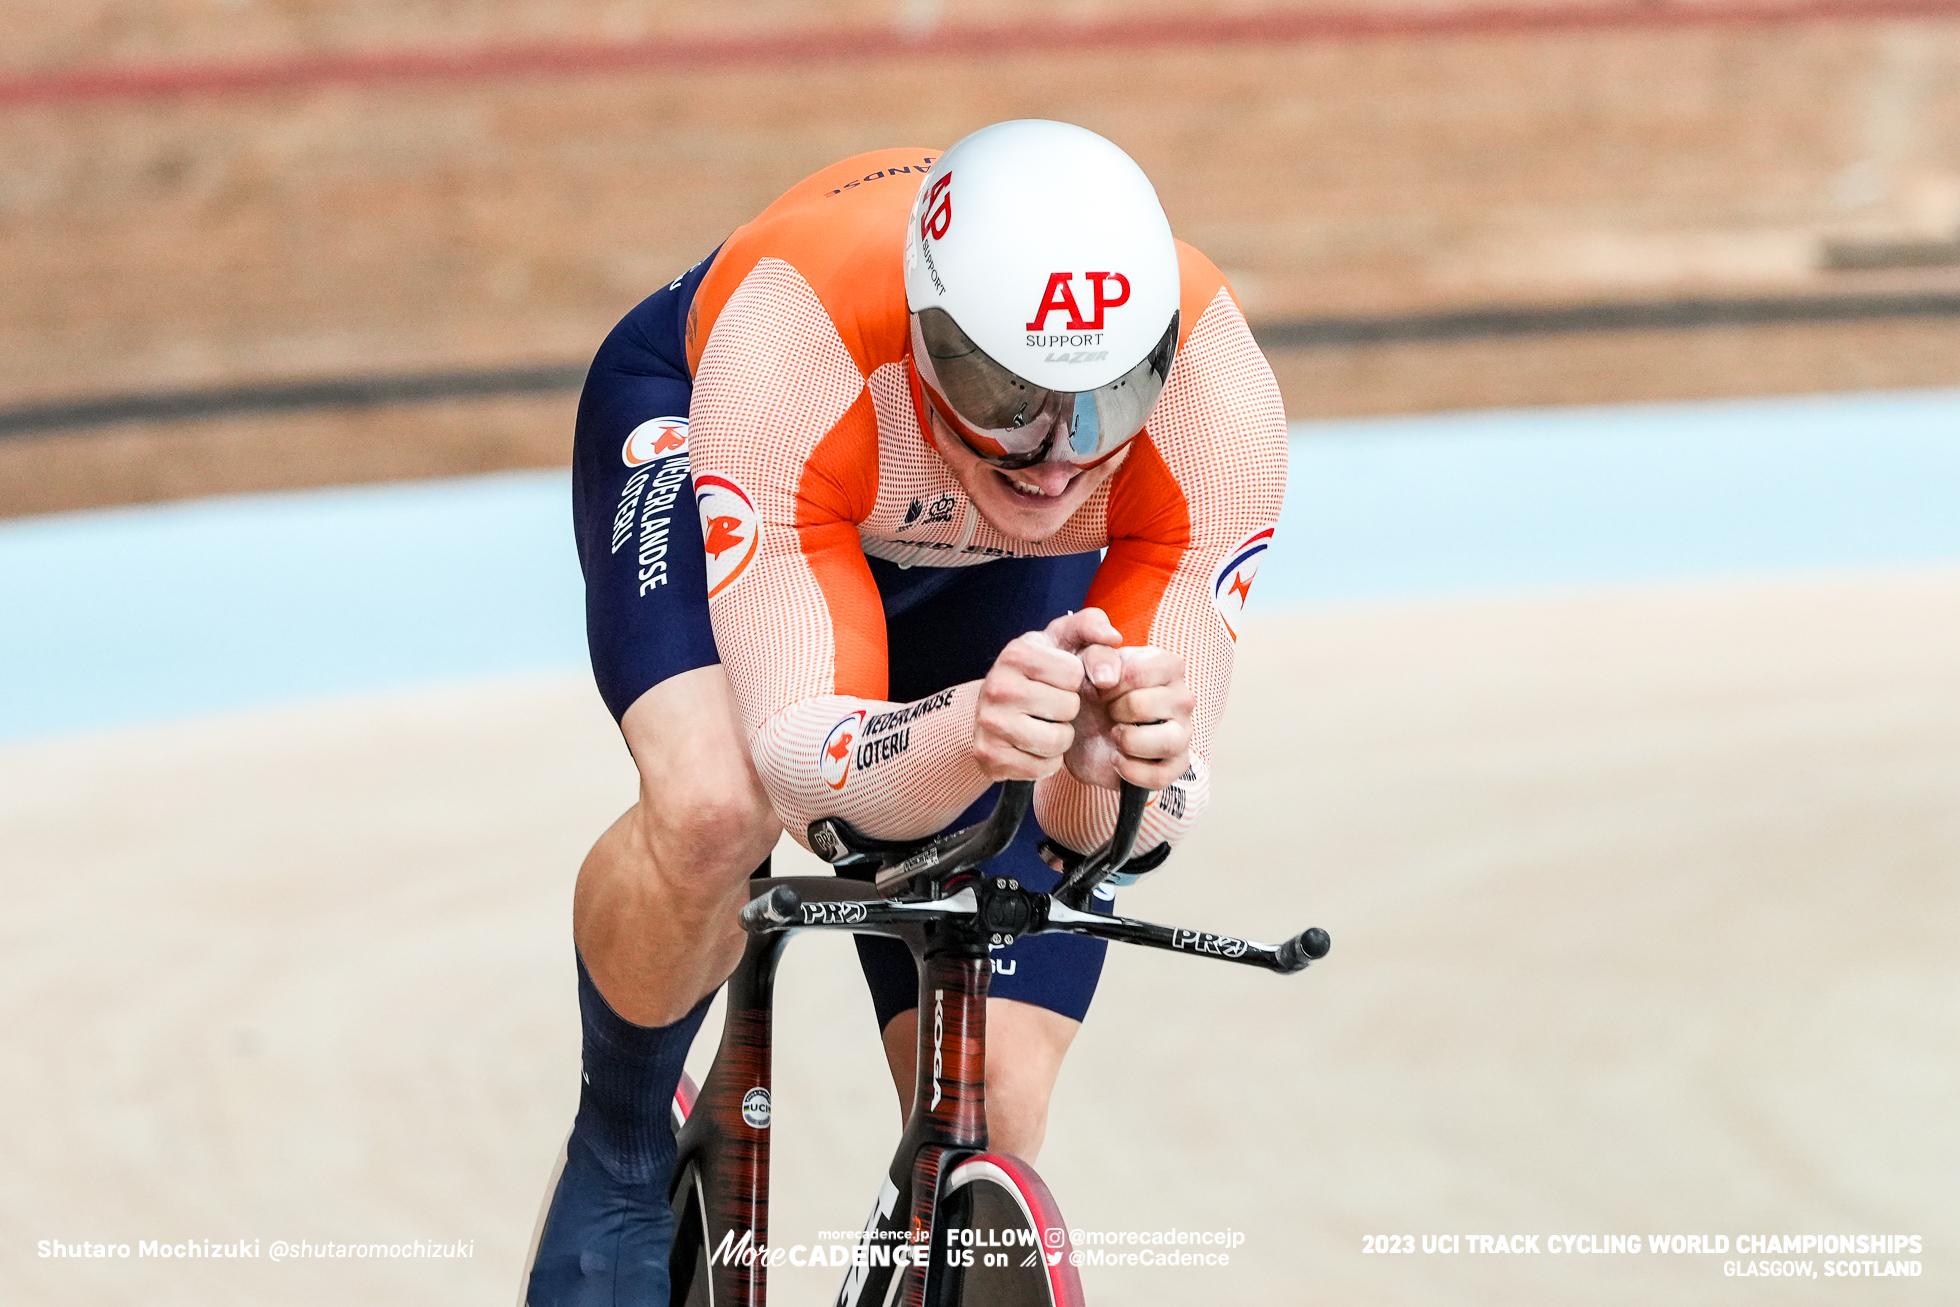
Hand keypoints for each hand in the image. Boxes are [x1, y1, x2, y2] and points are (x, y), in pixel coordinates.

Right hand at [971, 610, 1124, 781]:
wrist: (995, 708)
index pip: (1074, 674)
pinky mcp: (989, 757)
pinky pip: (1041, 768)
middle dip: (1069, 709)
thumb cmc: (1042, 670)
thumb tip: (1114, 639)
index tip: (1058, 678)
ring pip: (1056, 741)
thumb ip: (1092, 626)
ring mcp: (989, 723)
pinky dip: (1045, 761)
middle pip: (1068, 708)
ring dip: (1061, 737)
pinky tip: (1032, 745)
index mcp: (1016, 653)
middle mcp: (996, 686)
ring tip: (1045, 724)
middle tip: (1051, 705)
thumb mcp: (1064, 640)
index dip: (1075, 679)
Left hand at [1064, 643, 1192, 792]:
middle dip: (1115, 711)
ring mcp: (1182, 734)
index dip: (1111, 683)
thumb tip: (1107, 677)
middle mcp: (1182, 699)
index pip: (1141, 672)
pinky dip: (1130, 771)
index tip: (1100, 687)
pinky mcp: (1174, 766)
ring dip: (1128, 741)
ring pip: (1168, 742)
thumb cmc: (1089, 688)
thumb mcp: (1082, 657)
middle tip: (1106, 712)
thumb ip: (1095, 649)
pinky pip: (1161, 776)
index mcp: (1168, 666)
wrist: (1079, 728)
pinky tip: (1115, 759)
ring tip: (1113, 735)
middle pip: (1147, 706)